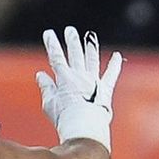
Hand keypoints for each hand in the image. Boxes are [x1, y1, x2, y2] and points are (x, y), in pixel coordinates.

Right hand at [36, 26, 122, 148]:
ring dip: (90, 47)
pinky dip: (115, 64)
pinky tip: (117, 55)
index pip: (56, 57)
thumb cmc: (65, 118)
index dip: (52, 44)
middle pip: (75, 53)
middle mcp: (80, 76)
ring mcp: (94, 81)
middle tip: (70, 30)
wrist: (85, 128)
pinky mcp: (105, 89)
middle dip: (72, 40)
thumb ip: (46, 87)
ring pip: (92, 59)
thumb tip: (40, 74)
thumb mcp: (50, 104)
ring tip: (90, 37)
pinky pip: (111, 74)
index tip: (49, 33)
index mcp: (65, 78)